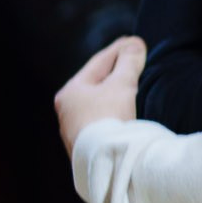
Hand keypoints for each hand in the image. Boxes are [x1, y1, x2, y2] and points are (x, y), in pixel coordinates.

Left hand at [56, 36, 144, 155]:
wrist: (105, 160)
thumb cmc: (109, 116)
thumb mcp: (122, 84)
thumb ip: (129, 62)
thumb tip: (135, 43)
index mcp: (70, 91)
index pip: (98, 63)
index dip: (118, 50)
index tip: (134, 42)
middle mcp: (67, 110)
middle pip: (96, 83)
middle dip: (115, 72)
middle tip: (134, 60)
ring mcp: (74, 130)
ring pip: (98, 103)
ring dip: (114, 93)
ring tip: (132, 86)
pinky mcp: (86, 145)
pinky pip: (101, 120)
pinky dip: (113, 111)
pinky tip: (124, 112)